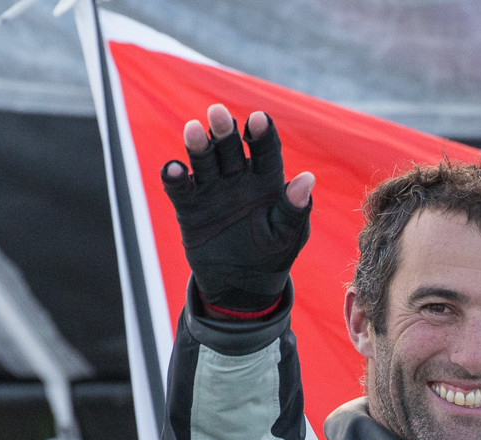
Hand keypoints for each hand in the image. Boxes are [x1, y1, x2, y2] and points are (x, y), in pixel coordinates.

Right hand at [161, 104, 315, 312]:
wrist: (241, 286)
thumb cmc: (271, 256)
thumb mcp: (287, 236)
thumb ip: (294, 209)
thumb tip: (307, 179)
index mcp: (266, 181)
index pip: (266, 152)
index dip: (262, 135)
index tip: (259, 119)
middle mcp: (237, 178)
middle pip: (230, 148)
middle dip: (224, 131)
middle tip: (218, 113)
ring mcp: (212, 190)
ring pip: (204, 161)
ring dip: (198, 145)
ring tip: (193, 130)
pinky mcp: (189, 206)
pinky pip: (180, 188)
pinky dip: (174, 177)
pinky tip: (174, 168)